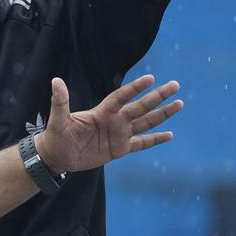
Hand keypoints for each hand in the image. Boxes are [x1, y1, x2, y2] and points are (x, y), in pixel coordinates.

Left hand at [35, 74, 180, 174]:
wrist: (56, 156)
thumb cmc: (55, 136)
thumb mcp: (58, 120)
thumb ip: (60, 102)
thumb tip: (55, 80)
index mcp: (101, 112)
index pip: (122, 97)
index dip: (135, 88)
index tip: (151, 79)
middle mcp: (114, 120)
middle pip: (140, 107)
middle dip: (158, 97)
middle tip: (175, 85)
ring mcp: (119, 134)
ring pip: (146, 122)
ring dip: (162, 114)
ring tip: (179, 104)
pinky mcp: (119, 149)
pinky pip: (141, 144)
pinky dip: (155, 139)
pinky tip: (170, 134)